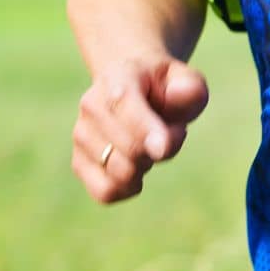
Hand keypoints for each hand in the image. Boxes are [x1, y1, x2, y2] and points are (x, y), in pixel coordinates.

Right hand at [71, 56, 209, 203]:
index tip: (162, 151)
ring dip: (146, 168)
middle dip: (163, 150)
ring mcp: (82, 134)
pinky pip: (105, 192)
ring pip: (119, 174)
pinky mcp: (79, 161)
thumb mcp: (186, 79)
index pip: (125, 106)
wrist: (132, 83)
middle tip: (172, 132)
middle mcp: (92, 105)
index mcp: (120, 78)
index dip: (145, 131)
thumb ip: (190, 91)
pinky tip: (137, 171)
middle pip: (131, 150)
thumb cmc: (165, 87)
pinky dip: (127, 189)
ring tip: (149, 145)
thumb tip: (173, 111)